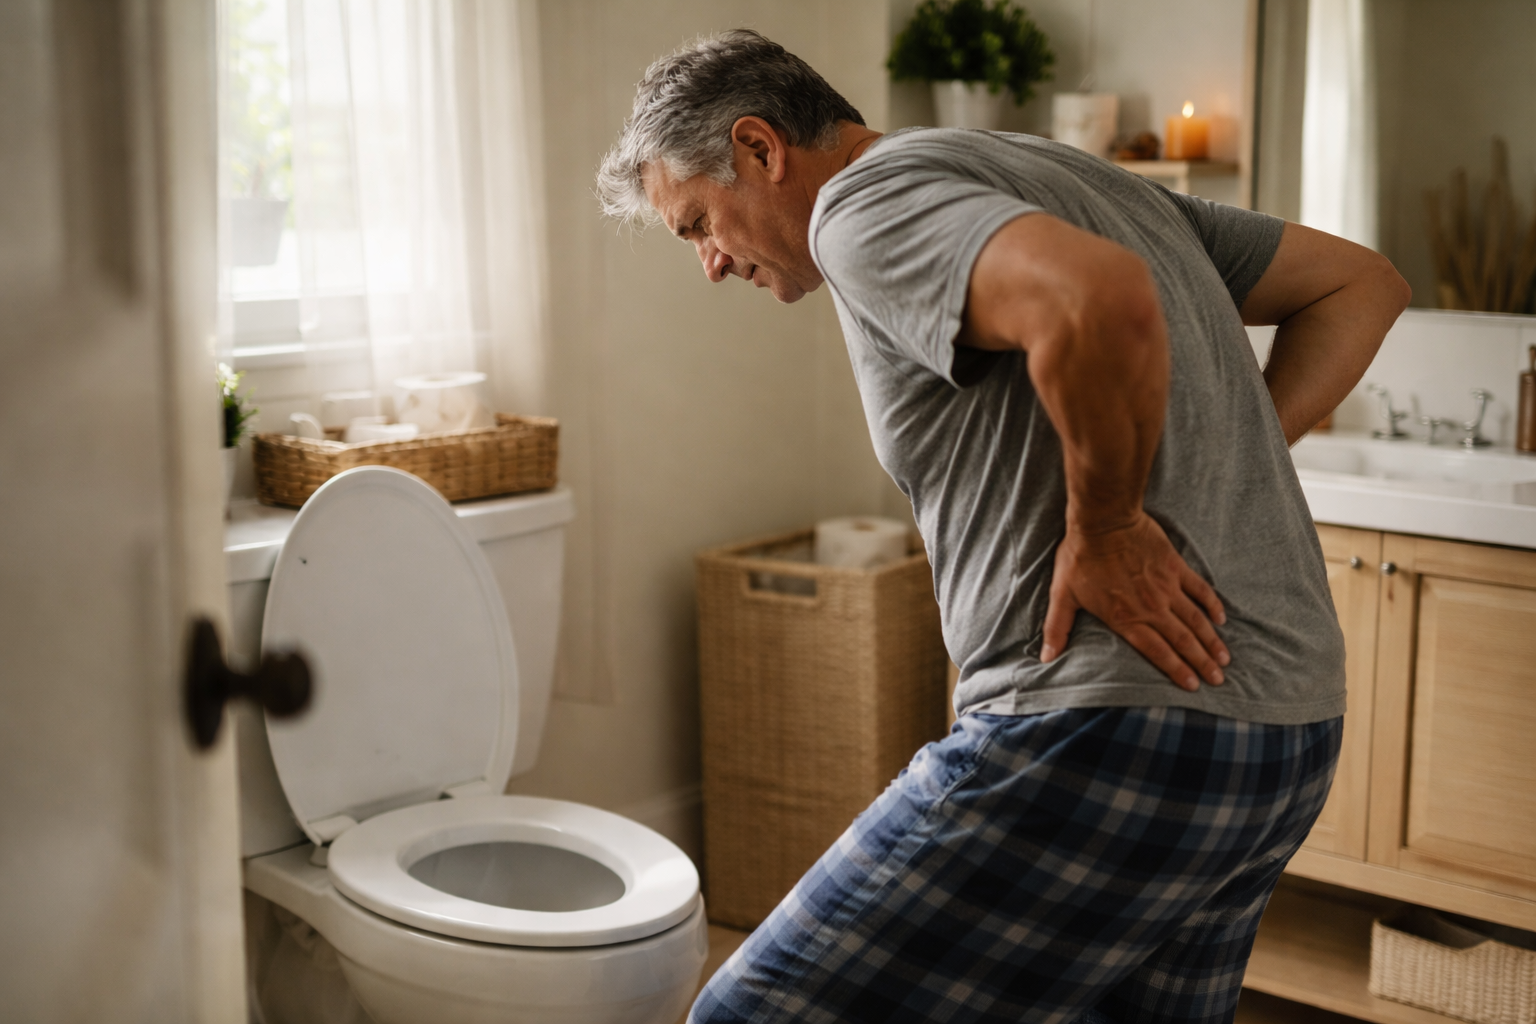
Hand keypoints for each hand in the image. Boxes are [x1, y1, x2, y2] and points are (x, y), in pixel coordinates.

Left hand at [1041, 513, 1229, 690]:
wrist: (1103, 521)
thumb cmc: (1080, 557)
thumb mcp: (1063, 595)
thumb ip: (1057, 628)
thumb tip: (1045, 657)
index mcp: (1126, 619)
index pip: (1157, 652)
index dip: (1176, 671)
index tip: (1193, 686)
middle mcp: (1151, 608)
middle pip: (1182, 641)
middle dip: (1202, 663)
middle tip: (1218, 681)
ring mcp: (1166, 588)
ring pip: (1195, 620)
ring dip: (1211, 641)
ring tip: (1224, 659)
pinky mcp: (1175, 567)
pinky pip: (1199, 589)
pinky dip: (1212, 605)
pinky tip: (1221, 619)